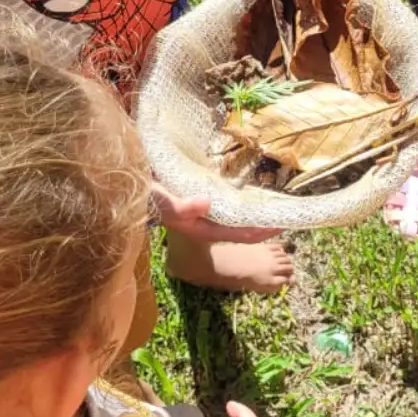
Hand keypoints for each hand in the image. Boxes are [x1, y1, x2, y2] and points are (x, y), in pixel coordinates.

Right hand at [151, 182, 281, 243]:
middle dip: (261, 222)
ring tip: (272, 203)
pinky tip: (248, 191)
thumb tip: (206, 204)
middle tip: (286, 213)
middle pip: (239, 226)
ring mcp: (202, 210)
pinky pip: (225, 201)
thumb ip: (181, 206)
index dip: (260, 231)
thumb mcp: (160, 199)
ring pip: (233, 215)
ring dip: (252, 211)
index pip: (237, 234)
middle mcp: (203, 222)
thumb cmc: (145, 194)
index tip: (283, 225)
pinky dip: (239, 199)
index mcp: (199, 227)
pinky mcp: (198, 197)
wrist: (132, 182)